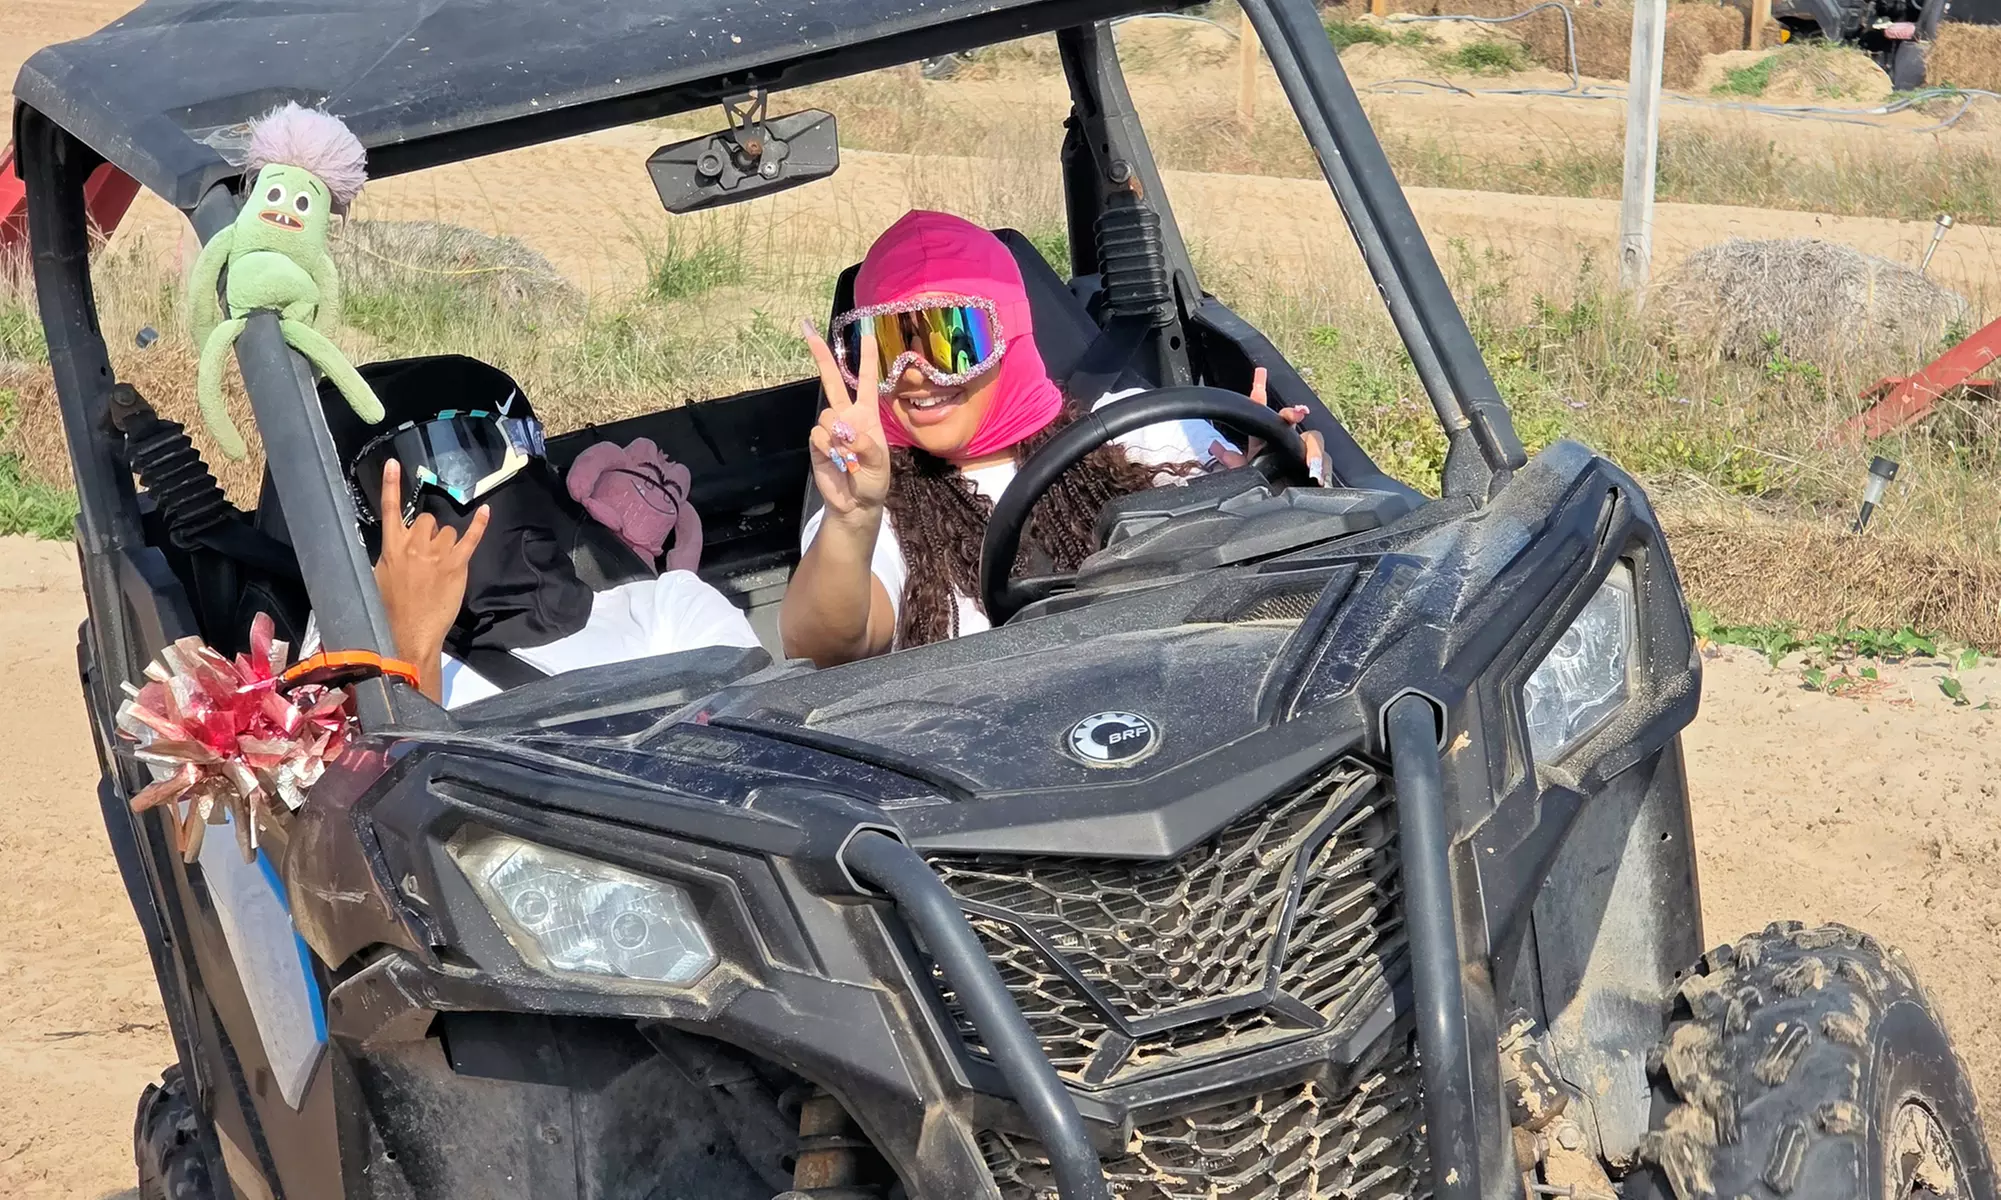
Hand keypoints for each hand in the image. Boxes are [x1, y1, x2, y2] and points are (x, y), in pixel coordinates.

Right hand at [373, 459, 489, 698]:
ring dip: (445, 541)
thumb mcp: (379, 578)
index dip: (391, 485)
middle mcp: (414, 545)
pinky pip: (470, 538)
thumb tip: (397, 545)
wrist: (408, 633)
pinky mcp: (457, 565)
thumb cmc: (389, 610)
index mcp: (391, 547)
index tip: (394, 464)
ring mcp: (437, 554)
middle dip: (428, 532)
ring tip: (440, 565)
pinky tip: (485, 512)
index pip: (389, 509)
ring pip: (446, 530)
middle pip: (426, 519)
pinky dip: (478, 524)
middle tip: (426, 555)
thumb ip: (390, 555)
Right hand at [801, 320, 892, 525]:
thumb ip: (866, 446)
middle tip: (808, 330)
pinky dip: (828, 449)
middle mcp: (847, 416)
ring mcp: (830, 429)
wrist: (854, 503)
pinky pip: (818, 436)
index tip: (866, 334)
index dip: (866, 359)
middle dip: (822, 356)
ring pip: (827, 416)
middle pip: (833, 381)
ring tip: (848, 458)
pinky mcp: (816, 443)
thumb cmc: (873, 481)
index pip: (867, 382)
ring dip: (838, 437)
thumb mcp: (879, 465)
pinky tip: (836, 461)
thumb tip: (846, 432)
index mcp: (867, 415)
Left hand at [1209, 367, 1327, 484]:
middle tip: (1295, 414)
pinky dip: (1321, 469)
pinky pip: (1322, 465)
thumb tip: (1216, 446)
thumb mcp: (1243, 472)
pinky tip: (1318, 476)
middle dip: (1293, 414)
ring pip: (1313, 441)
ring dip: (1312, 448)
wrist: (1278, 502)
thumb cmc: (1263, 486)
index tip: (1259, 373)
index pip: (1262, 409)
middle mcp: (1286, 440)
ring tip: (1308, 456)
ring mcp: (1303, 452)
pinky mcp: (1317, 467)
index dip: (1260, 391)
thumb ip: (1229, 459)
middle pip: (1293, 420)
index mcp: (1267, 436)